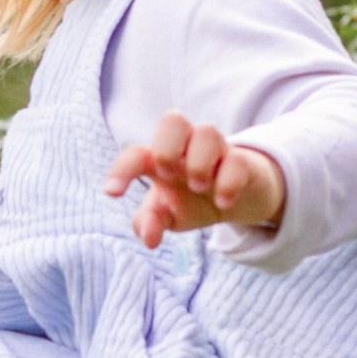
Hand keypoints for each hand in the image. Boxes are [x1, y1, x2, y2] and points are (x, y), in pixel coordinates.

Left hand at [101, 110, 286, 248]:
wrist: (235, 200)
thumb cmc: (192, 200)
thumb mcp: (168, 215)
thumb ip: (150, 222)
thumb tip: (148, 238)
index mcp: (160, 159)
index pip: (135, 154)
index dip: (120, 170)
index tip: (112, 194)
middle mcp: (187, 148)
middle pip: (173, 119)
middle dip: (166, 149)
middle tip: (169, 176)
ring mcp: (217, 152)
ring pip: (207, 131)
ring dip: (199, 163)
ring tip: (199, 188)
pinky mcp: (244, 162)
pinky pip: (238, 160)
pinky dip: (228, 182)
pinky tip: (223, 202)